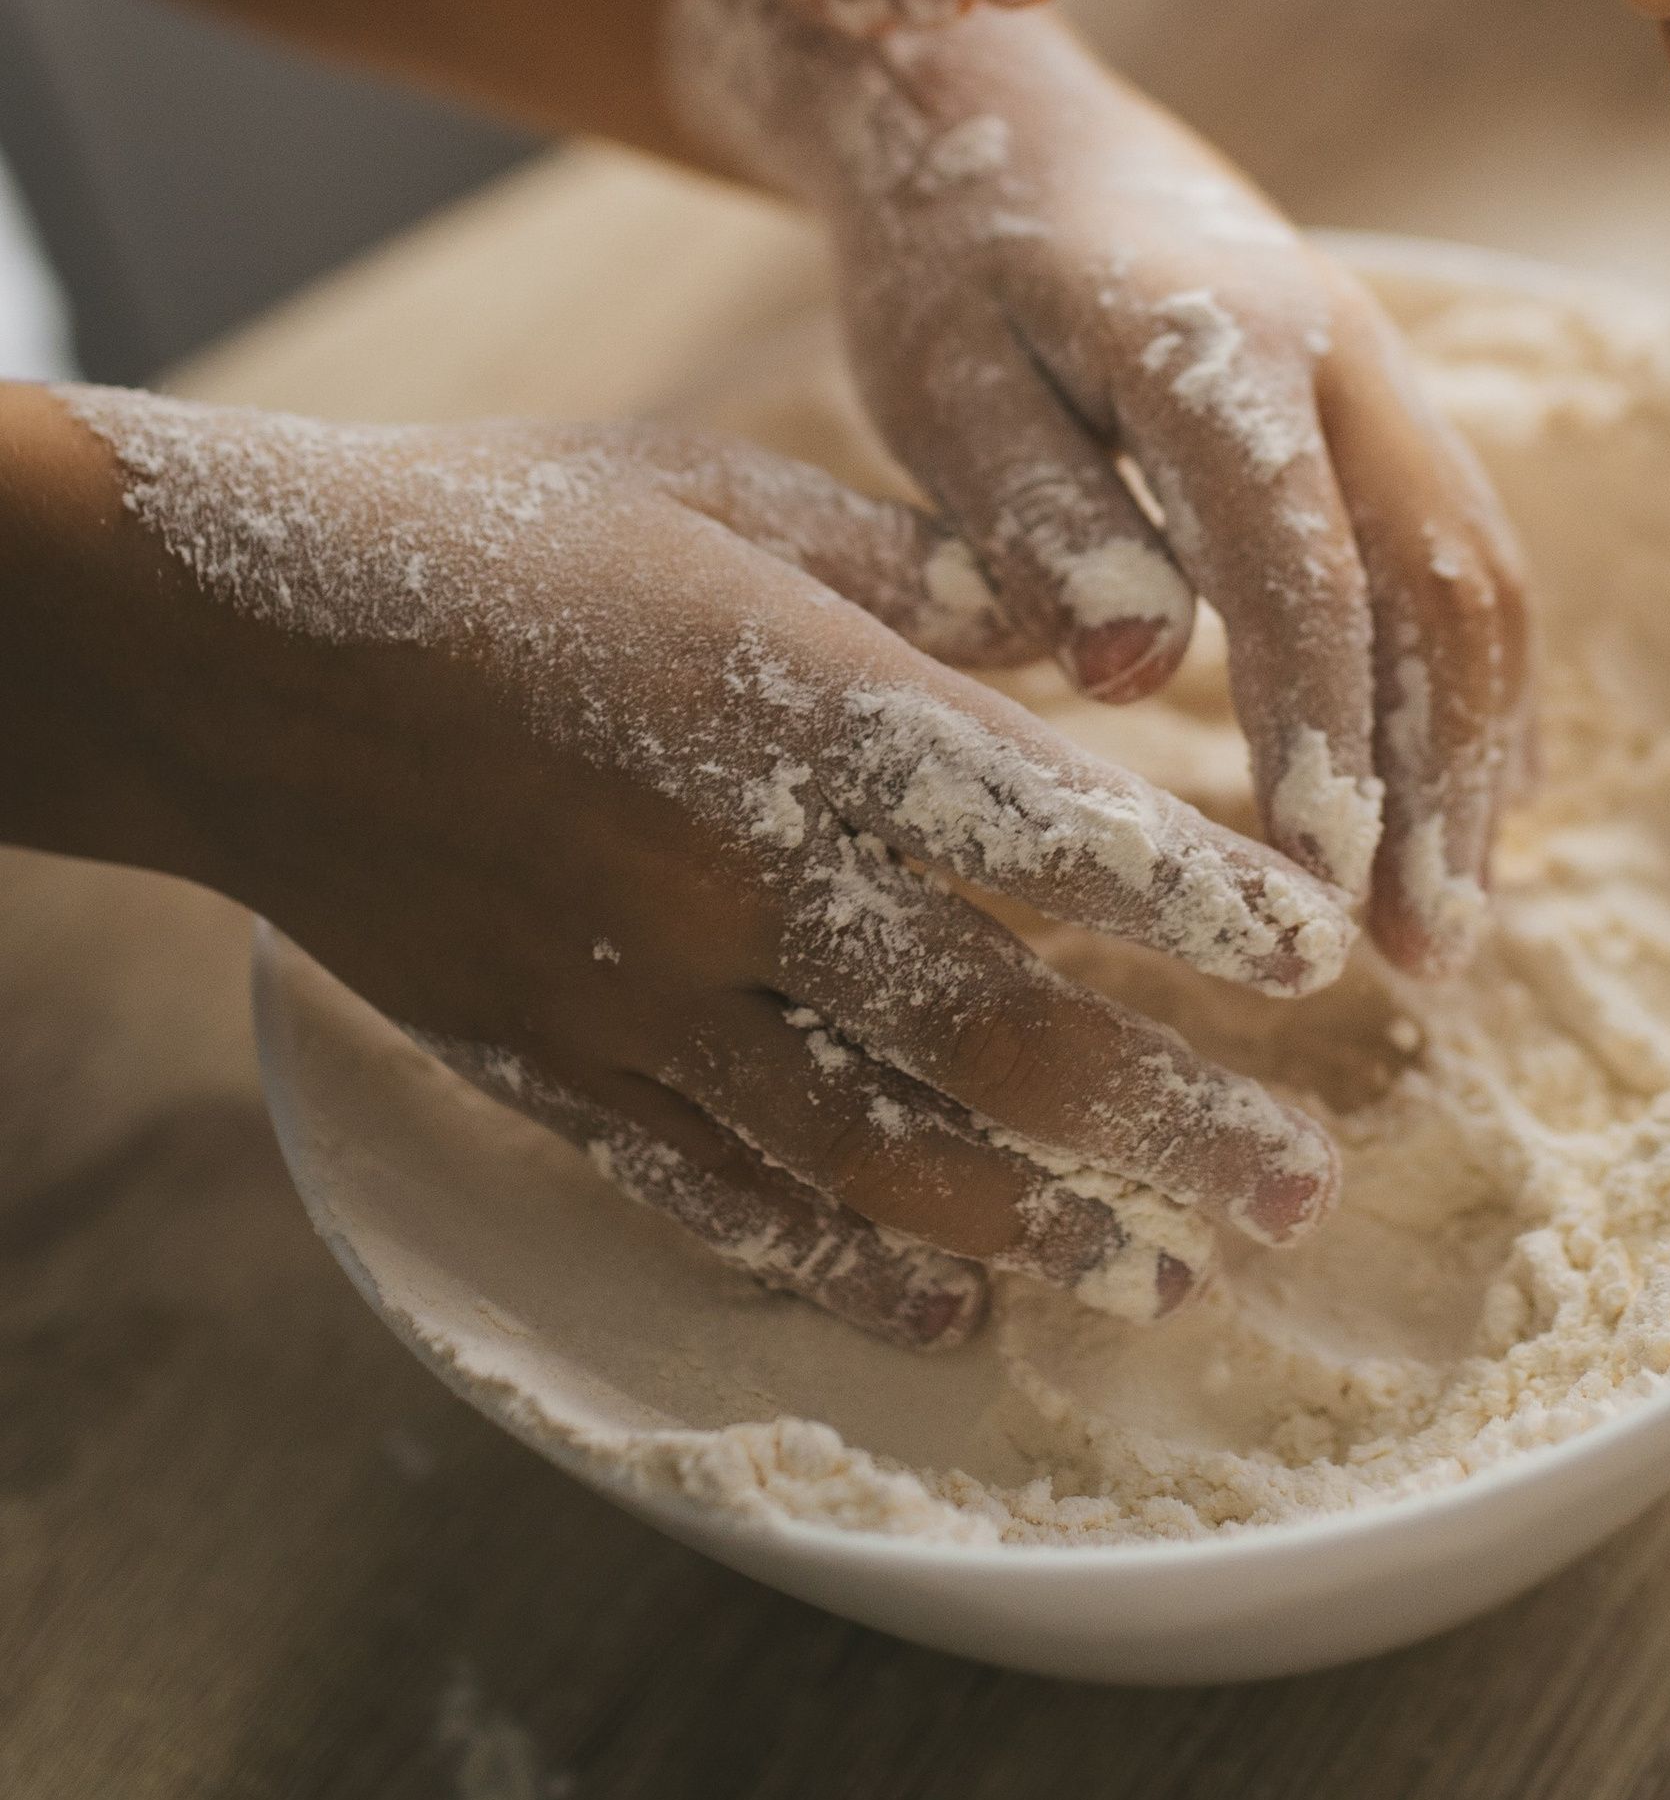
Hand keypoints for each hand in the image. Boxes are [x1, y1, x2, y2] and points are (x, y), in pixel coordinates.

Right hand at [49, 394, 1350, 1347]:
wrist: (227, 650)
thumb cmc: (497, 530)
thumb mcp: (723, 489)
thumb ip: (912, 575)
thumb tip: (1083, 633)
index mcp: (797, 702)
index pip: (1043, 827)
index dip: (1190, 905)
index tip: (1311, 960)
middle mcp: (737, 873)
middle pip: (995, 1030)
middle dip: (1165, 1122)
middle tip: (1306, 1187)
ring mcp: (642, 994)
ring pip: (879, 1146)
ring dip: (1040, 1221)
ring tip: (1164, 1275)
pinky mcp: (557, 1066)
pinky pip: (725, 1193)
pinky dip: (847, 1263)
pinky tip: (954, 1311)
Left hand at [669, 0, 1534, 975]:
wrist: (1007, 112)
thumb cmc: (948, 264)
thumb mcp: (940, 379)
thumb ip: (1031, 516)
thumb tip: (1126, 674)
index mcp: (1217, 340)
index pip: (1303, 565)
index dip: (1324, 732)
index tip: (1325, 881)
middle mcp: (1341, 350)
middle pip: (1435, 585)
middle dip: (1437, 783)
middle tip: (1425, 959)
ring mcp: (1385, 374)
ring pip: (1478, 578)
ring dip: (1478, 757)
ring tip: (1454, 923)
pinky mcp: (1391, 406)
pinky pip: (1471, 555)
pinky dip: (1485, 691)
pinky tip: (1479, 809)